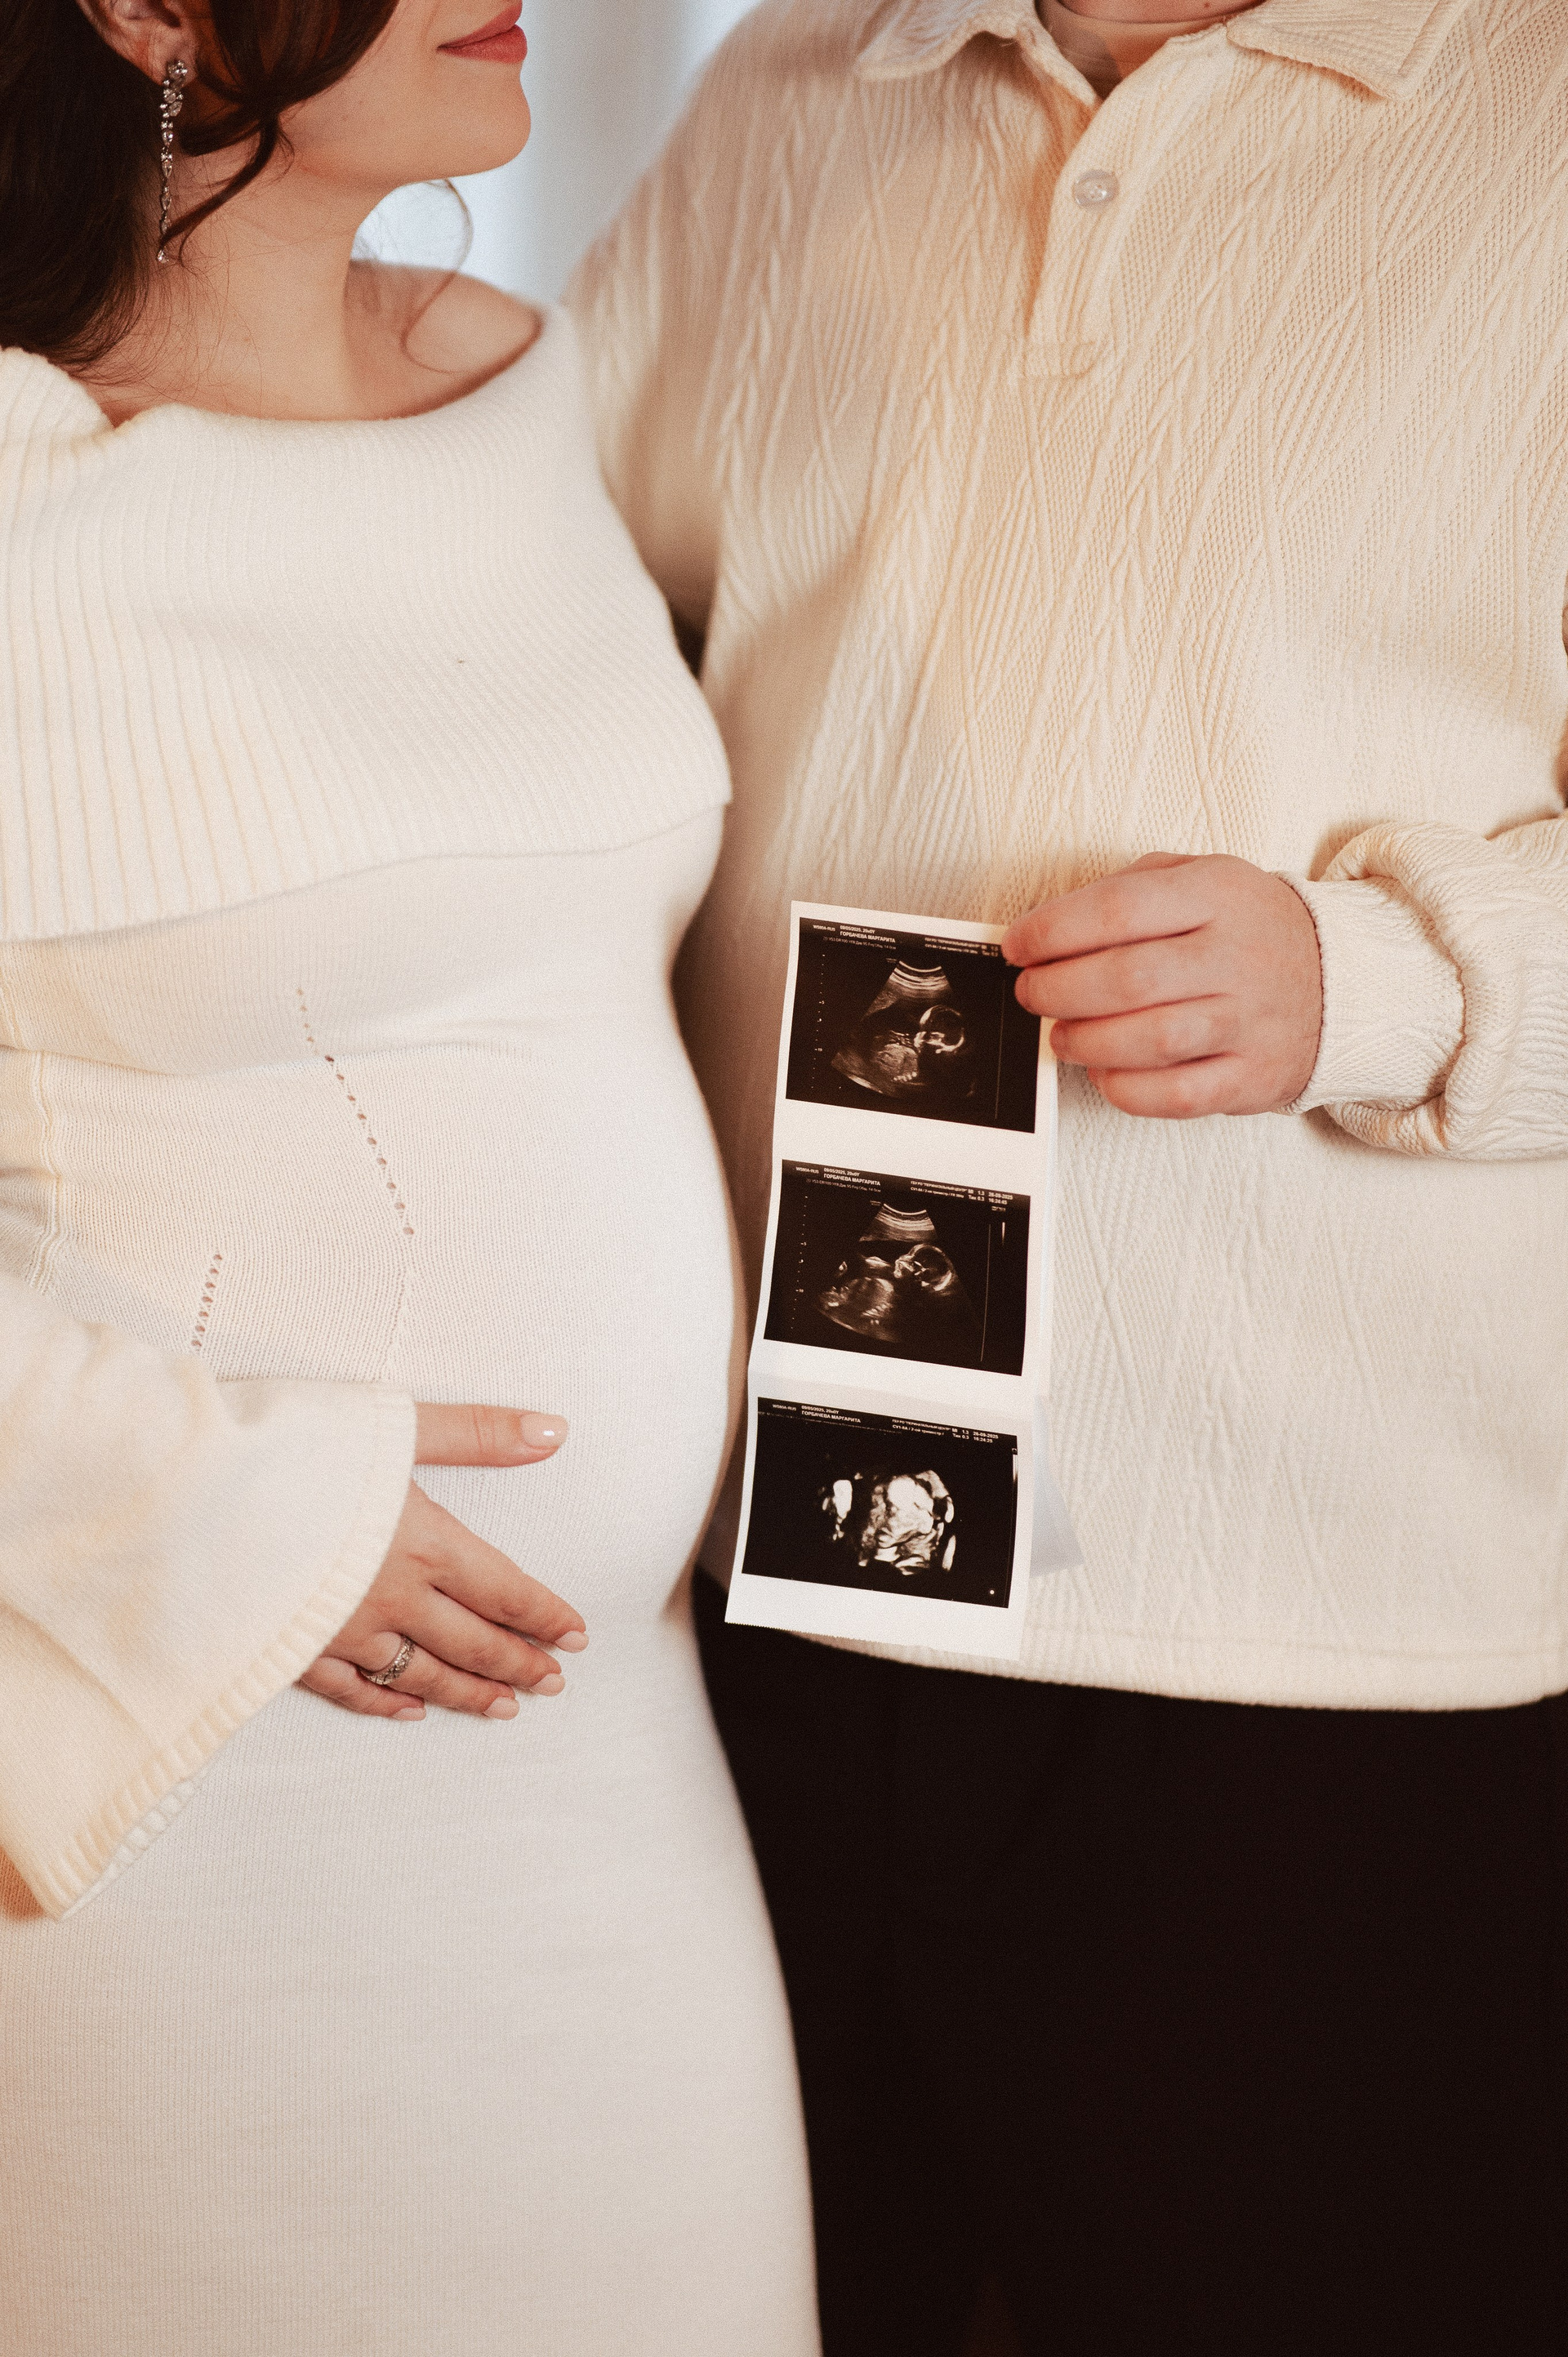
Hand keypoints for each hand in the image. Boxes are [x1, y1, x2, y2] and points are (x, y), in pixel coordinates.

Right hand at [299, 1405, 586, 1724]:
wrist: (182, 1498)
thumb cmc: (285, 1447)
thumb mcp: (389, 1424)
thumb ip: (475, 1432)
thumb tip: (555, 1431)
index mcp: (424, 1542)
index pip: (504, 1590)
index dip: (545, 1616)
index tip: (577, 1640)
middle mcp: (391, 1597)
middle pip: (472, 1641)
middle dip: (518, 1663)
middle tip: (553, 1684)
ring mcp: (340, 1631)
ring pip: (420, 1672)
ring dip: (466, 1692)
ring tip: (504, 1708)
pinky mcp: (290, 1649)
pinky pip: (349, 1688)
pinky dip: (384, 1701)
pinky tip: (409, 1712)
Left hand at [1003, 854, 1323, 1118]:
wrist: (1341, 982)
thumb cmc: (1250, 929)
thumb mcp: (1202, 877)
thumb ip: (1131, 889)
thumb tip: (1051, 925)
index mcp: (1218, 895)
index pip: (1119, 911)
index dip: (1053, 931)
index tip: (1018, 946)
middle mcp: (1236, 957)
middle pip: (1127, 979)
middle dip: (1057, 990)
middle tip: (1031, 994)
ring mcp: (1247, 1021)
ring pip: (1149, 1039)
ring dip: (1085, 1040)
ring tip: (1061, 1034)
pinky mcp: (1251, 1076)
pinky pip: (1176, 1095)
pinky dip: (1125, 1088)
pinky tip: (1103, 1072)